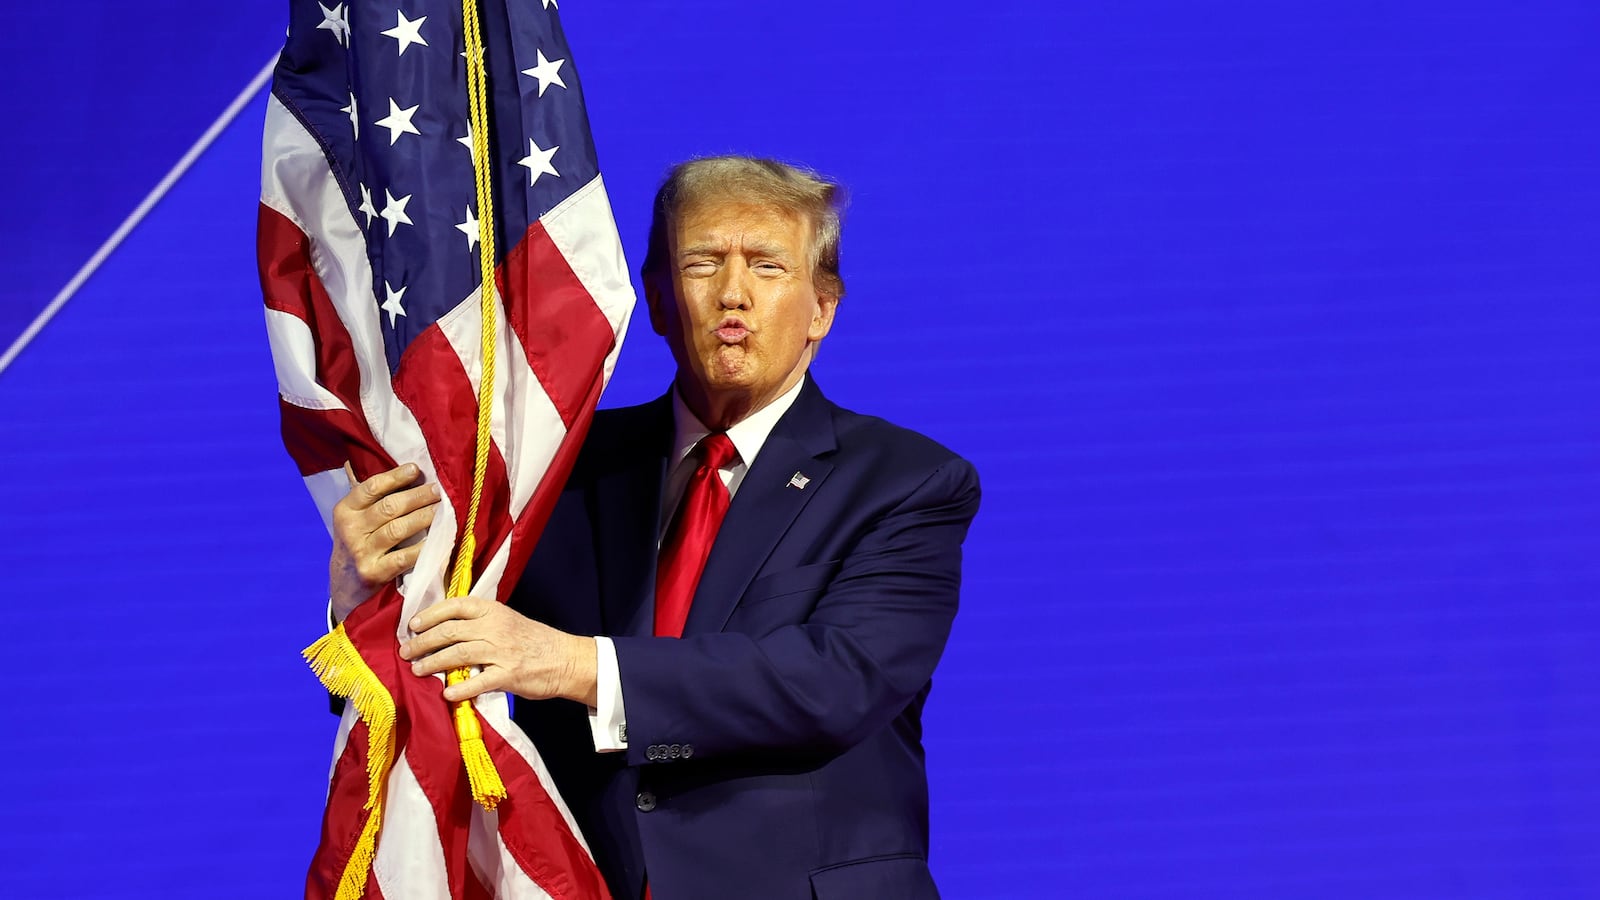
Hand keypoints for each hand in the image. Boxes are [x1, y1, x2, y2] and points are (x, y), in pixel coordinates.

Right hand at [330, 462, 439, 621]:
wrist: (345, 585)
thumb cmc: (359, 543)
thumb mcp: (355, 519)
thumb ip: (373, 498)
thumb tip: (408, 470)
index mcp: (345, 511)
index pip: (371, 487)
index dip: (395, 476)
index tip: (416, 469)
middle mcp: (350, 530)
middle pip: (389, 507)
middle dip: (417, 496)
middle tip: (438, 490)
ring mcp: (361, 552)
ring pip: (398, 529)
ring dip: (424, 517)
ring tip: (442, 510)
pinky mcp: (374, 573)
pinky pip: (405, 557)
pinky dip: (424, 547)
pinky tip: (439, 539)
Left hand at [400, 597, 597, 706]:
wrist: (565, 659)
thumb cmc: (533, 640)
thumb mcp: (507, 620)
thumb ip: (479, 623)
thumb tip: (443, 630)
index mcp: (493, 610)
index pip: (455, 606)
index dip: (430, 615)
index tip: (412, 625)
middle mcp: (495, 627)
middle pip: (450, 631)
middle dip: (423, 642)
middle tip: (406, 652)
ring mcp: (502, 651)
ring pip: (459, 654)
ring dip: (433, 663)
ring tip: (417, 671)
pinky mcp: (509, 675)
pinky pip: (479, 681)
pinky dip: (460, 688)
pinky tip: (447, 693)